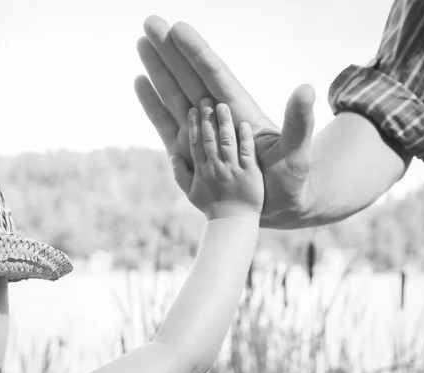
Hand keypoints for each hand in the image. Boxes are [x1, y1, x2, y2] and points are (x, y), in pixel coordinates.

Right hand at [135, 16, 315, 226]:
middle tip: (150, 22)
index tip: (178, 29)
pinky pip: (166, 122)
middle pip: (189, 76)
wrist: (278, 205)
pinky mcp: (191, 150)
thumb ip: (298, 123)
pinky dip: (153, 102)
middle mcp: (218, 116)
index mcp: (240, 111)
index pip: (214, 74)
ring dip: (158, 69)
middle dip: (170, 50)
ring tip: (141, 42)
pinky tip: (140, 81)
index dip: (196, 53)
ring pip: (174, 93)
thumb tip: (306, 89)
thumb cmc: (291, 179)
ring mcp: (202, 131)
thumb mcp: (297, 152)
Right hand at [170, 99, 262, 219]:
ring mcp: (233, 170)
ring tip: (222, 106)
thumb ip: (181, 175)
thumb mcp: (192, 194)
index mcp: (201, 170)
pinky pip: (246, 153)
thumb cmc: (212, 208)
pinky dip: (245, 138)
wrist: (234, 223)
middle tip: (206, 99)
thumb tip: (172, 156)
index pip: (195, 143)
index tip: (193, 109)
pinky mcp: (250, 173)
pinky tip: (243, 125)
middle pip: (209, 139)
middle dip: (207, 118)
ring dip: (224, 123)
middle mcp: (216, 168)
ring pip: (227, 142)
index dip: (194, 125)